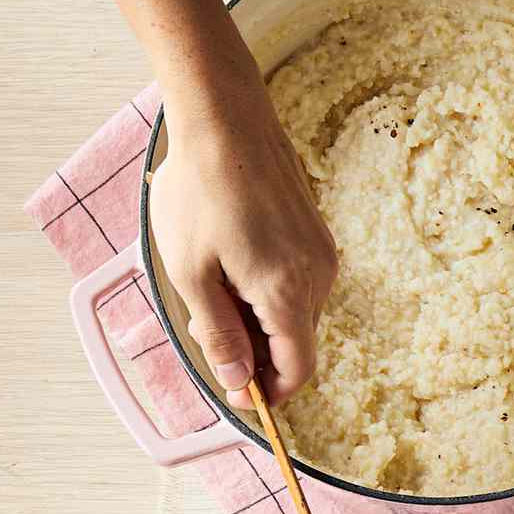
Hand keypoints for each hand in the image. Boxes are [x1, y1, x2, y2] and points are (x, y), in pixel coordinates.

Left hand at [150, 97, 336, 407]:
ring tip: (213, 285)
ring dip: (260, 319)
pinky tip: (233, 261)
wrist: (226, 120)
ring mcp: (322, 253)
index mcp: (287, 292)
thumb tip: (239, 381)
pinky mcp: (317, 235)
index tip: (239, 393)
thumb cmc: (201, 191)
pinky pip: (299, 283)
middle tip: (205, 325)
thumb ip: (218, 333)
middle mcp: (317, 276)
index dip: (271, 392)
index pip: (298, 369)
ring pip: (297, 313)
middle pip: (296, 343)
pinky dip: (269, 291)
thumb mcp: (191, 272)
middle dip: (256, 351)